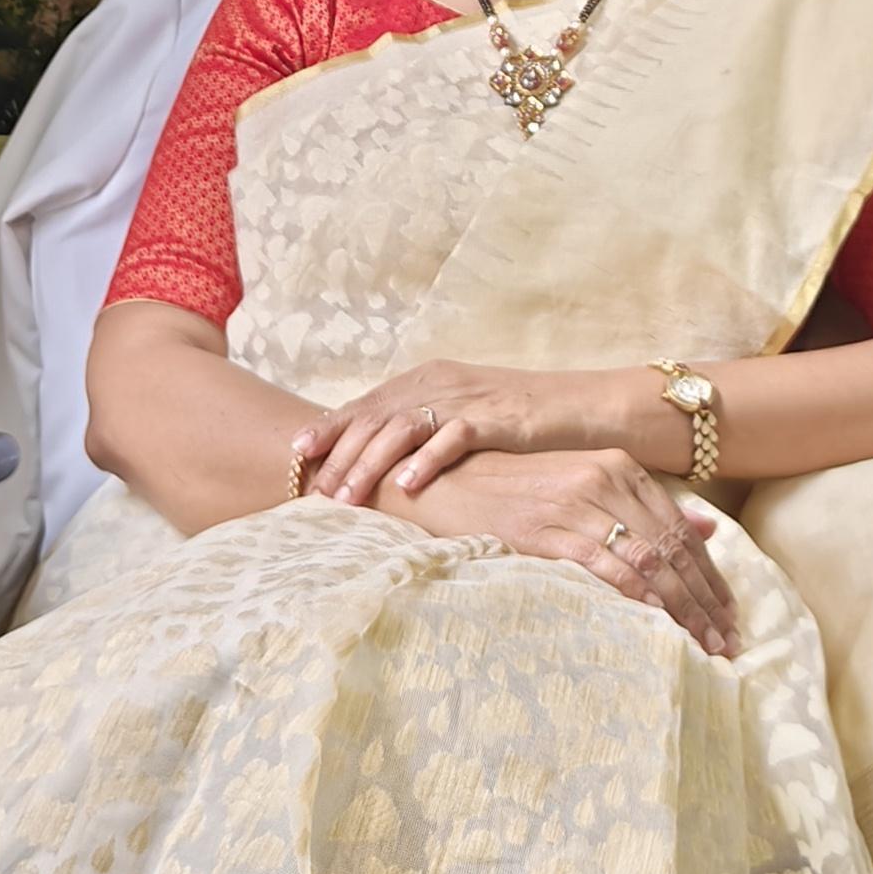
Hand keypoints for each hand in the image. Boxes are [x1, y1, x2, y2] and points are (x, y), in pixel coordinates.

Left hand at [294, 361, 600, 504]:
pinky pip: (453, 438)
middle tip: (319, 491)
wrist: (577, 407)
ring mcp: (465, 398)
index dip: (329, 427)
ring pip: (403, 428)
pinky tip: (407, 483)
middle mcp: (437, 382)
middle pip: (375, 417)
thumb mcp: (456, 416)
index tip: (296, 453)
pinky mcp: (495, 418)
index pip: (365, 404)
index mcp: (423, 379)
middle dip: (341, 454)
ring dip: (371, 462)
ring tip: (349, 494)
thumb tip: (371, 461)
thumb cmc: (513, 421)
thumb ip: (417, 429)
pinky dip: (426, 460)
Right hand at [384, 445, 740, 660]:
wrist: (446, 483)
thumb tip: (707, 528)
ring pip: (648, 563)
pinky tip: (657, 625)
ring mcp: (577, 505)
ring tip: (703, 646)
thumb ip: (644, 506)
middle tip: (727, 643)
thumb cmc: (515, 490)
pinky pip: (605, 568)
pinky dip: (636, 597)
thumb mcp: (585, 486)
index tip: (729, 615)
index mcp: (619, 468)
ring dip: (681, 609)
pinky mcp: (548, 531)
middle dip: (705, 601)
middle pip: (672, 549)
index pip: (681, 530)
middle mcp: (605, 480)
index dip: (711, 577)